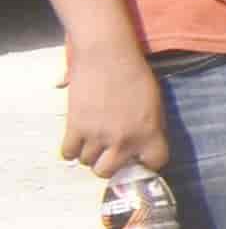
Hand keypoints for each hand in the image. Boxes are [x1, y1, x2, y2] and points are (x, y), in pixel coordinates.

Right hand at [55, 39, 163, 185]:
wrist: (108, 56)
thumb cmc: (135, 75)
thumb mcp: (155, 104)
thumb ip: (149, 128)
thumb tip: (140, 148)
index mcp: (151, 133)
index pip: (154, 164)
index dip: (146, 163)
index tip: (139, 159)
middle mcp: (125, 140)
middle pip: (109, 171)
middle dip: (107, 164)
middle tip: (107, 153)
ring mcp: (98, 135)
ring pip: (87, 162)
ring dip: (88, 154)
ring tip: (91, 140)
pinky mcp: (76, 127)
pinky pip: (68, 153)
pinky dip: (70, 149)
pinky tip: (76, 139)